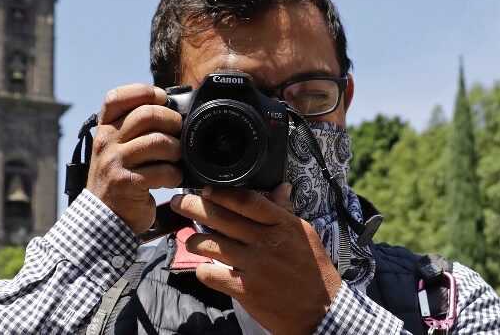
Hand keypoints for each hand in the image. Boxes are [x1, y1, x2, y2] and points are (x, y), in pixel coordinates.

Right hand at [86, 84, 182, 233]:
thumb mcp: (115, 148)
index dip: (143, 92)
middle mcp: (106, 142)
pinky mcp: (127, 183)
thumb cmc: (118, 178)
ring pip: (158, 141)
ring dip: (176, 150)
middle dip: (171, 121)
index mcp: (104, 129)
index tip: (162, 98)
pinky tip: (171, 179)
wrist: (103, 218)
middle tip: (179, 131)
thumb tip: (168, 109)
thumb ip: (132, 128)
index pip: (116, 97)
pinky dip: (174, 175)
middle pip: (146, 115)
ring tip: (175, 158)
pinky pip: (162, 170)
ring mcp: (115, 163)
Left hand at [169, 183, 341, 334]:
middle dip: (193, 206)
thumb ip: (285, 212)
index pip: (246, 201)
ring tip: (192, 240)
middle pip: (222, 218)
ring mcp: (255, 266)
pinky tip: (203, 268)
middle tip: (178, 202)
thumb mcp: (304, 235)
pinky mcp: (246, 290)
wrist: (321, 313)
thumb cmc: (313, 271)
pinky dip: (202, 270)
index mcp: (282, 225)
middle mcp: (267, 242)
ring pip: (211, 245)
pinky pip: (212, 275)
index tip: (204, 189)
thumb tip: (281, 187)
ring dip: (195, 240)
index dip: (222, 193)